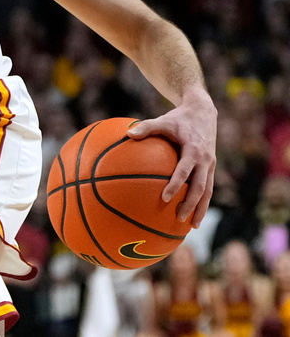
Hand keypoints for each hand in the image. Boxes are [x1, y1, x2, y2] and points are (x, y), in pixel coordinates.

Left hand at [127, 88, 216, 226]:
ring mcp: (210, 165)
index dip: (176, 185)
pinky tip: (193, 214)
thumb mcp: (163, 120)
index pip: (185, 171)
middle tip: (179, 218)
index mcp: (194, 150)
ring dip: (201, 208)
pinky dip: (202, 202)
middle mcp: (205, 160)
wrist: (203, 111)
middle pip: (201, 187)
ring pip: (208, 191)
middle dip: (191, 204)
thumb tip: (127, 134)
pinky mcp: (211, 168)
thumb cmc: (179, 118)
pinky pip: (208, 188)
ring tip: (192, 226)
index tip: (164, 197)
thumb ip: (146, 127)